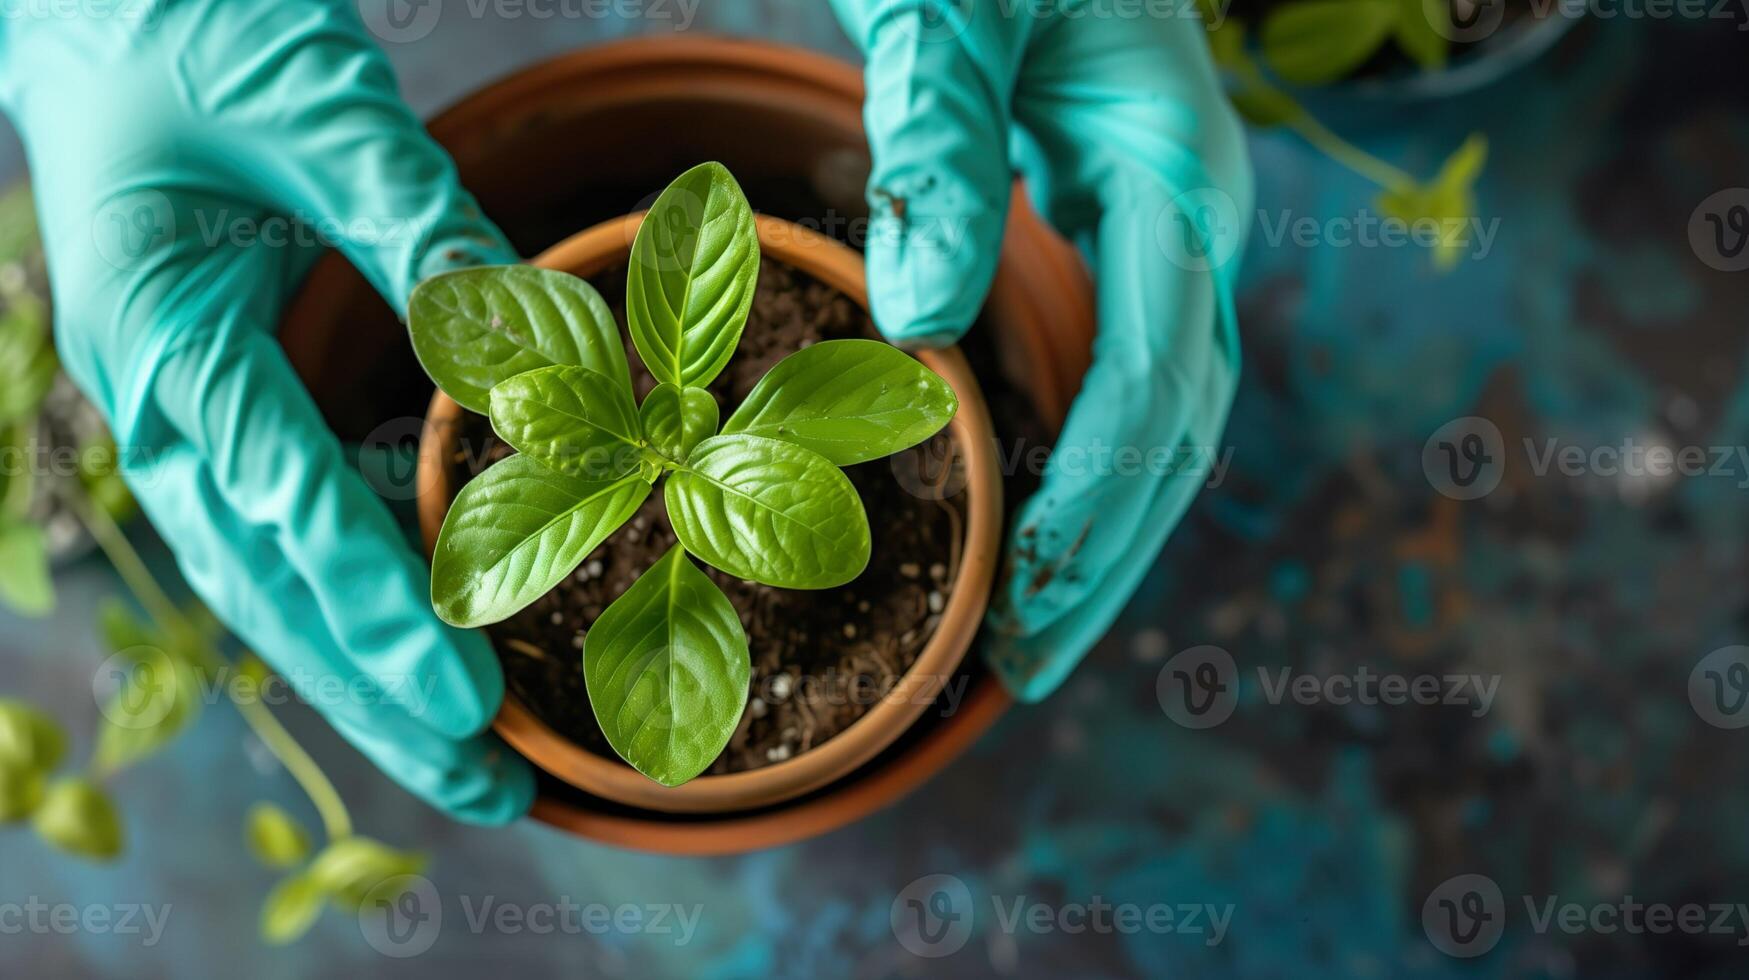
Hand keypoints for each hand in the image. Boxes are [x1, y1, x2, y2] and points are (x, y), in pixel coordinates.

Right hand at [0, 1, 533, 821]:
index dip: (380, 608)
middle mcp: (163, 401)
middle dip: (378, 696)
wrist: (102, 1)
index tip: (466, 694)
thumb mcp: (316, 112)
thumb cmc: (191, 29)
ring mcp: (187, 409)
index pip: (283, 504)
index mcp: (163, 339)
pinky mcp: (227, 398)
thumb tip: (532, 332)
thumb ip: (419, 222)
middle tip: (491, 788)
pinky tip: (442, 635)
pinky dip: (367, 586)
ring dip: (373, 668)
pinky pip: (294, 516)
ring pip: (279, 576)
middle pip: (272, 588)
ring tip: (475, 760)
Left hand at [831, 0, 1252, 698]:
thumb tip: (920, 327)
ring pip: (1163, 416)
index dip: (1102, 488)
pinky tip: (1028, 529)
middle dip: (1116, 548)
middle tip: (1032, 662)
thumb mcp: (949, 4)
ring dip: (1107, 531)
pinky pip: (1120, 375)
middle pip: (1182, 420)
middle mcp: (1193, 220)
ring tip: (1034, 639)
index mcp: (1178, 169)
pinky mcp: (1121, 239)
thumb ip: (939, 142)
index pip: (1156, 363)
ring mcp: (1166, 233)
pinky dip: (1080, 465)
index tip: (1034, 584)